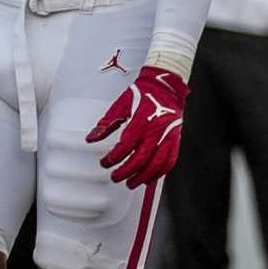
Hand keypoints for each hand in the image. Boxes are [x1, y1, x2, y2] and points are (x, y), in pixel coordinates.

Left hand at [85, 66, 188, 187]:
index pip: (124, 147)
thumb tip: (92, 138)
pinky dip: (161, 171)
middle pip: (140, 159)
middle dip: (126, 172)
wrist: (166, 85)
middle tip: (116, 177)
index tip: (105, 162)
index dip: (112, 158)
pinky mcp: (176, 137)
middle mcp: (156, 130)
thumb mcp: (121, 105)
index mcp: (141, 121)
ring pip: (157, 163)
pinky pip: (171, 159)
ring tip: (133, 183)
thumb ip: (106, 124)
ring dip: (143, 177)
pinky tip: (152, 177)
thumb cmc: (143, 93)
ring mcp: (168, 135)